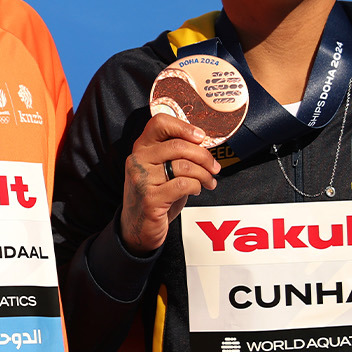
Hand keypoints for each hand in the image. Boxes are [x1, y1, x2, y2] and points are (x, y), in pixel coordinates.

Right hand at [119, 113, 220, 255]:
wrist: (137, 228)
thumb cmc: (154, 195)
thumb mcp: (160, 169)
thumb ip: (175, 154)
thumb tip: (203, 144)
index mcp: (141, 148)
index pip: (159, 123)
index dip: (184, 126)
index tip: (201, 137)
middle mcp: (138, 160)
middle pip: (179, 146)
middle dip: (204, 156)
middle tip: (214, 167)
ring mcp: (142, 179)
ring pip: (185, 166)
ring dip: (204, 174)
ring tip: (209, 181)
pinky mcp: (150, 198)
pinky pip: (184, 185)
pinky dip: (197, 186)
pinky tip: (197, 190)